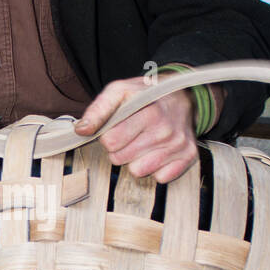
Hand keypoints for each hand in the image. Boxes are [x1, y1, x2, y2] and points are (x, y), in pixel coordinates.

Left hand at [73, 74, 201, 182]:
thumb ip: (98, 109)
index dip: (108, 136)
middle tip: (130, 135)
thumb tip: (81, 130)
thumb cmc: (146, 95)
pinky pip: (160, 178)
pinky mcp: (188, 157)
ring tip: (143, 143)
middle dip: (119, 149)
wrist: (183, 96)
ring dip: (135, 160)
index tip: (116, 128)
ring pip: (138, 171)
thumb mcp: (120, 91)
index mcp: (148, 112)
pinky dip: (156, 168)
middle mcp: (165, 130)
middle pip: (120, 158)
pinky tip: (157, 151)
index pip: (110, 141)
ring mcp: (177, 145)